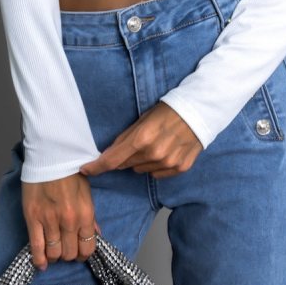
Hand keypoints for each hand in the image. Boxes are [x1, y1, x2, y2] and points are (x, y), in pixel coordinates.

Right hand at [22, 175, 101, 269]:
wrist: (50, 156)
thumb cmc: (70, 171)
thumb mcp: (87, 193)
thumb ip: (91, 217)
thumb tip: (95, 234)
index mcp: (86, 214)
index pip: (88, 246)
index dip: (83, 254)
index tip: (78, 253)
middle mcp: (69, 221)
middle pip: (70, 253)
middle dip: (68, 256)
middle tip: (64, 251)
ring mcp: (50, 220)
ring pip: (54, 253)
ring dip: (54, 257)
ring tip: (52, 254)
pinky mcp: (33, 218)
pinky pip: (36, 246)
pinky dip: (38, 258)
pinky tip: (40, 264)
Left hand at [79, 102, 201, 179]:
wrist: (199, 112)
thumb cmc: (169, 111)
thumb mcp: (142, 119)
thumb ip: (125, 138)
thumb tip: (108, 154)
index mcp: (142, 138)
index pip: (112, 160)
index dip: (96, 167)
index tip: (86, 169)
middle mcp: (154, 153)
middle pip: (126, 165)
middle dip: (125, 156)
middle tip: (137, 142)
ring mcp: (168, 162)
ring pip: (141, 170)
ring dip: (142, 161)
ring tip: (156, 144)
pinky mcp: (180, 168)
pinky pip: (157, 174)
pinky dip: (157, 165)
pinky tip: (166, 151)